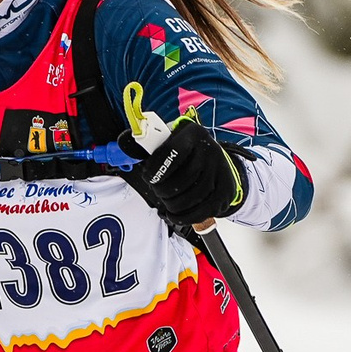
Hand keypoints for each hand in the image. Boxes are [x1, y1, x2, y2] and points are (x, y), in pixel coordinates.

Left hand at [118, 112, 244, 225]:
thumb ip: (151, 145)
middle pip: (180, 181)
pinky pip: (200, 212)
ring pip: (189, 198)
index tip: (148, 177)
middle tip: (158, 191)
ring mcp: (221, 172)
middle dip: (162, 191)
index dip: (155, 170)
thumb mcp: (172, 141)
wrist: (220, 162)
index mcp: (193, 134)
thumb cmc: (187, 153)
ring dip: (171, 205)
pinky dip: (182, 217)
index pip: (171, 154)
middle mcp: (210, 150)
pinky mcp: (225, 192)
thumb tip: (125, 145)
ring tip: (167, 201)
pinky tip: (174, 214)